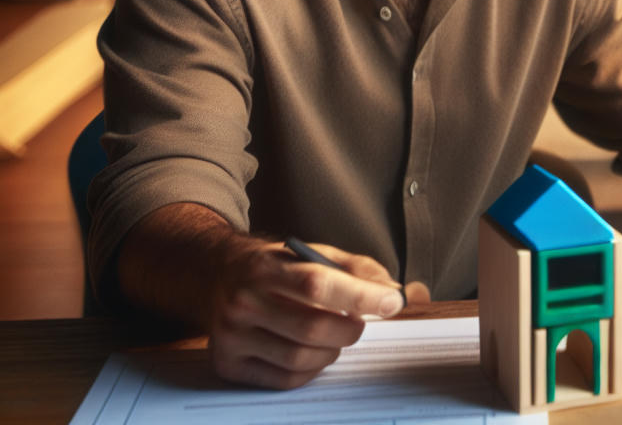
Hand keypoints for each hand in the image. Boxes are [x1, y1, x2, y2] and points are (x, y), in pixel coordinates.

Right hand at [207, 237, 407, 388]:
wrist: (217, 276)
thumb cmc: (277, 267)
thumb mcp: (314, 252)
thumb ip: (357, 269)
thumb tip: (393, 294)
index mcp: (265, 267)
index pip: (317, 285)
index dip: (360, 296)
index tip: (392, 302)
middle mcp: (243, 302)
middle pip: (312, 328)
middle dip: (350, 329)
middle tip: (358, 321)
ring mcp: (231, 336)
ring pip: (301, 358)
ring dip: (332, 350)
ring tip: (333, 334)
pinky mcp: (228, 363)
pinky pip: (285, 379)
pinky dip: (312, 368)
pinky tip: (312, 350)